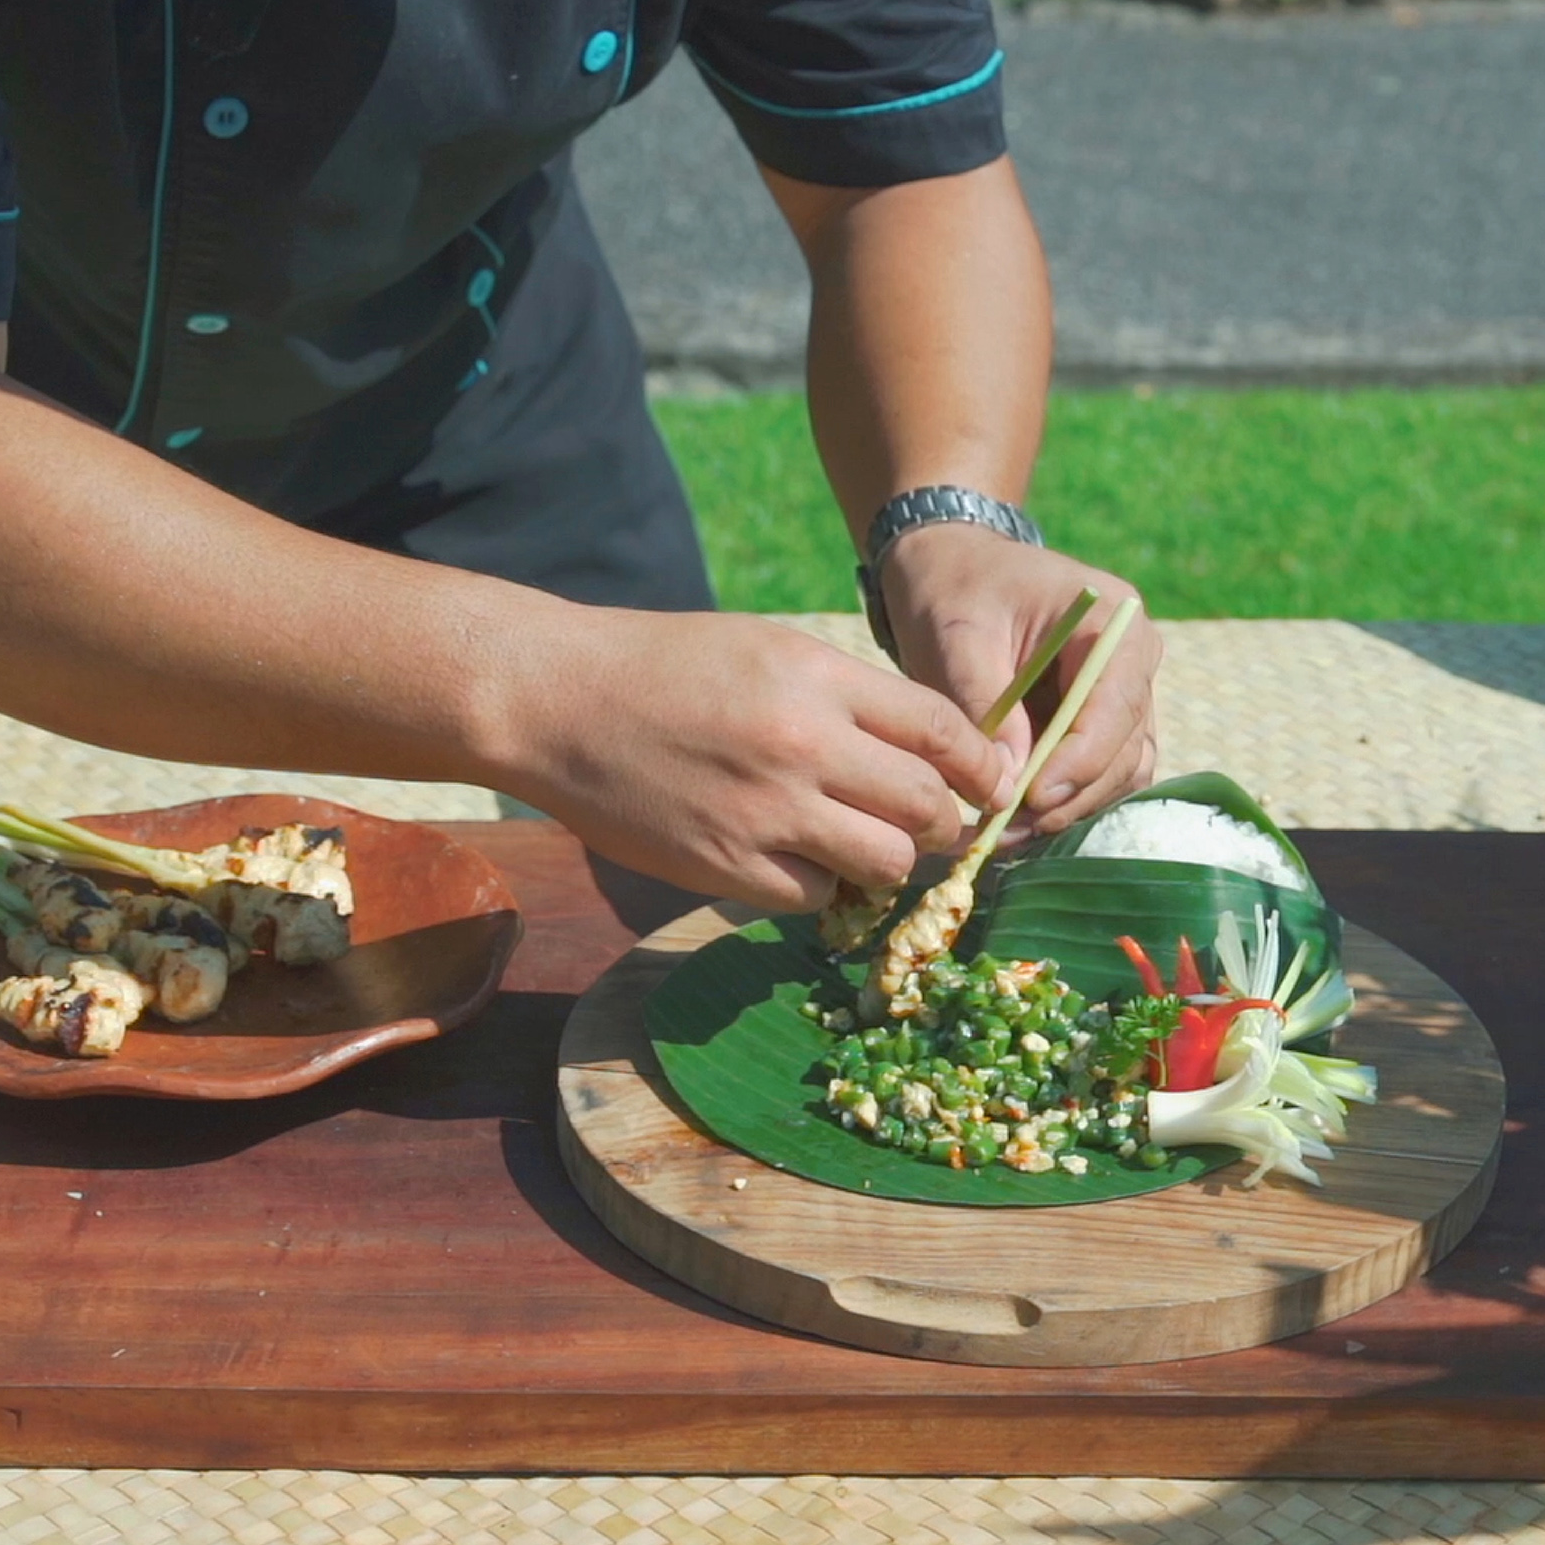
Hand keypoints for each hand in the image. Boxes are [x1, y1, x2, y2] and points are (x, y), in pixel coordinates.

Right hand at [493, 609, 1008, 909]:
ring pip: (885, 864)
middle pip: (927, 807)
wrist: (556, 701)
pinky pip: (815, 896)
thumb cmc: (662, 666)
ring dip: (887, 862)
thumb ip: (846, 695)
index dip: (982, 766)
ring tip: (860, 847)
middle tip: (929, 826)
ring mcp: (765, 812)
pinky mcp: (726, 866)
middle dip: (943, 823)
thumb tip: (925, 749)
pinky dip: (820, 886)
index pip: (943, 731)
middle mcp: (804, 745)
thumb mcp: (767, 649)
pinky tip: (795, 860)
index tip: (989, 785)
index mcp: (818, 679)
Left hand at [882, 526, 1161, 835]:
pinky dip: (1061, 803)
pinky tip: (1013, 821)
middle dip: (1069, 796)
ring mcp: (1121, 696)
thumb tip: (1005, 785)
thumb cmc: (953, 588)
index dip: (1080, 760)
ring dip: (1067, 809)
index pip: (1116, 704)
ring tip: (1004, 833)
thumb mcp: (957, 636)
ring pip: (1118, 773)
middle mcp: (1133, 661)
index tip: (1031, 798)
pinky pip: (1097, 776)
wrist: (950, 568)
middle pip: (1125, 750)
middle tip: (1005, 830)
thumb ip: (985, 705)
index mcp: (1112, 622)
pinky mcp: (1098, 724)